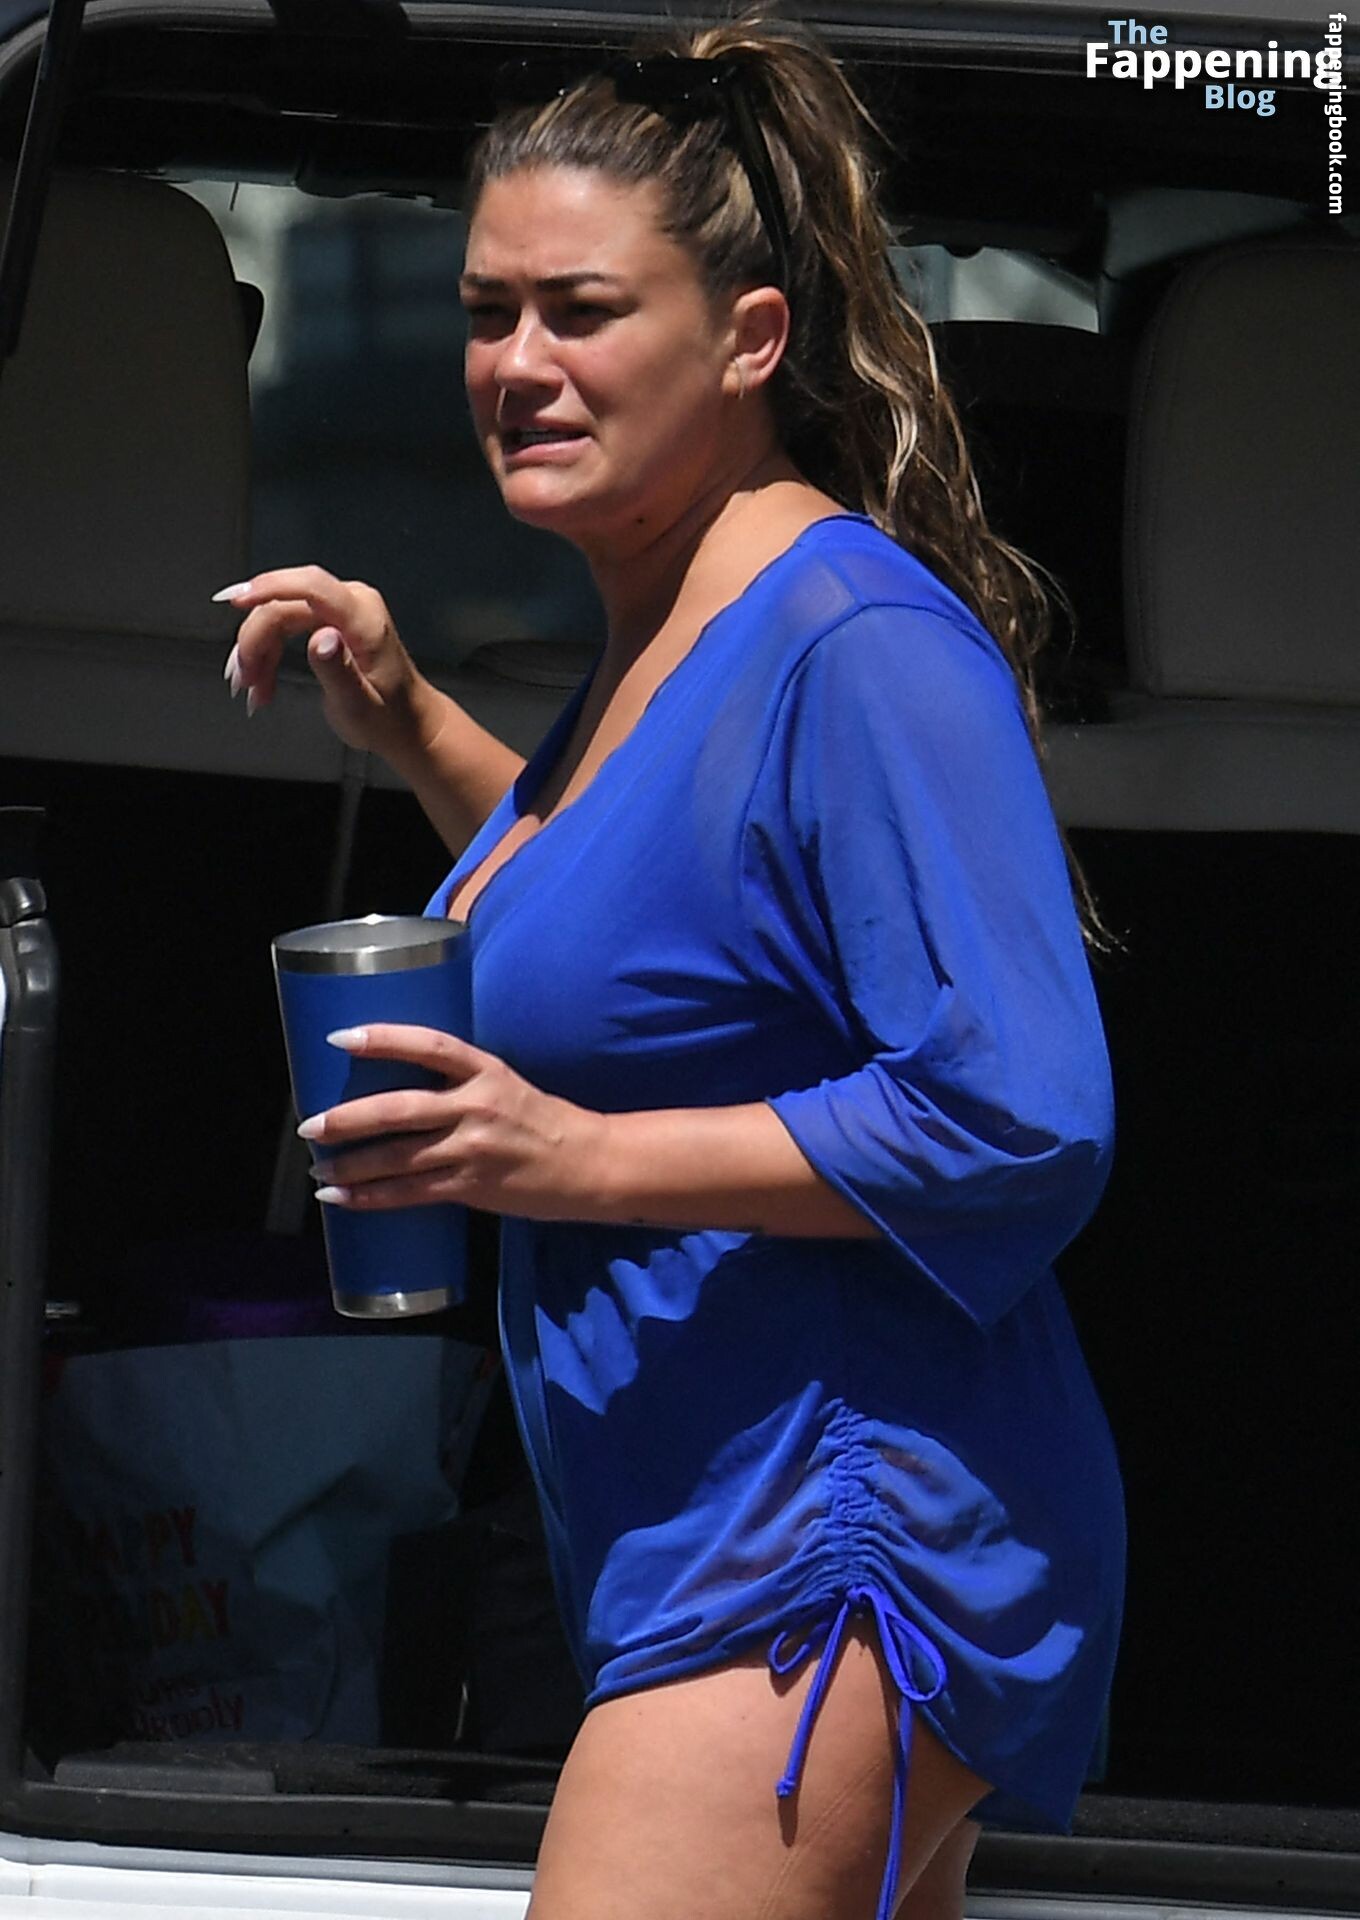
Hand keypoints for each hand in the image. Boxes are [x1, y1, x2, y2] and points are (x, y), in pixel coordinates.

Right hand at [213, 564, 432, 764]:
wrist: (406, 723)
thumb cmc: (389, 717)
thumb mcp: (360, 705)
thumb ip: (338, 671)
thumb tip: (321, 639)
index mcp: (364, 619)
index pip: (311, 587)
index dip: (271, 588)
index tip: (238, 602)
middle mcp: (353, 604)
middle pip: (286, 605)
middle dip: (256, 641)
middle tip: (243, 681)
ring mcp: (341, 609)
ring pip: (280, 615)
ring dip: (258, 651)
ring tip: (254, 690)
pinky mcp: (330, 619)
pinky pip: (286, 624)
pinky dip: (268, 652)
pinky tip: (262, 679)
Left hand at [297, 1023, 612, 1221]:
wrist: (586, 1164)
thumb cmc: (540, 1120)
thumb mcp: (502, 1083)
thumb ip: (456, 1081)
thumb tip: (391, 1083)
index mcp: (485, 1070)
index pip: (429, 1045)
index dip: (383, 1038)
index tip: (340, 1036)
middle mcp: (477, 1106)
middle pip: (399, 1109)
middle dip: (347, 1119)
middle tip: (310, 1125)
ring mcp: (473, 1149)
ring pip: (398, 1157)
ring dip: (351, 1164)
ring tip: (318, 1168)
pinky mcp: (472, 1187)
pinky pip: (410, 1193)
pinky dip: (371, 1197)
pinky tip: (342, 1198)